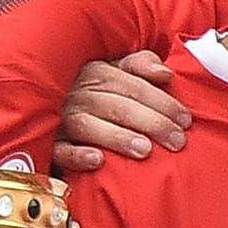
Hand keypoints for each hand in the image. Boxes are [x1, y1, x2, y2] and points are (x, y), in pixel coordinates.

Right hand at [53, 51, 190, 172]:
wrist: (42, 107)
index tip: (185, 121)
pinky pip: (59, 150)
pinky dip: (76, 154)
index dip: (162, 102)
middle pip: (117, 106)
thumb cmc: (93, 92)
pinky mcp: (48, 144)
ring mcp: (59, 119)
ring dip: (118, 137)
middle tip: (176, 141)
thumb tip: (165, 73)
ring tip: (145, 151)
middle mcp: (76, 94)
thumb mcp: (114, 71)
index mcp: (95, 72)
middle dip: (150, 122)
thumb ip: (140, 66)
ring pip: (88, 126)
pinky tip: (97, 161)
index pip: (133, 86)